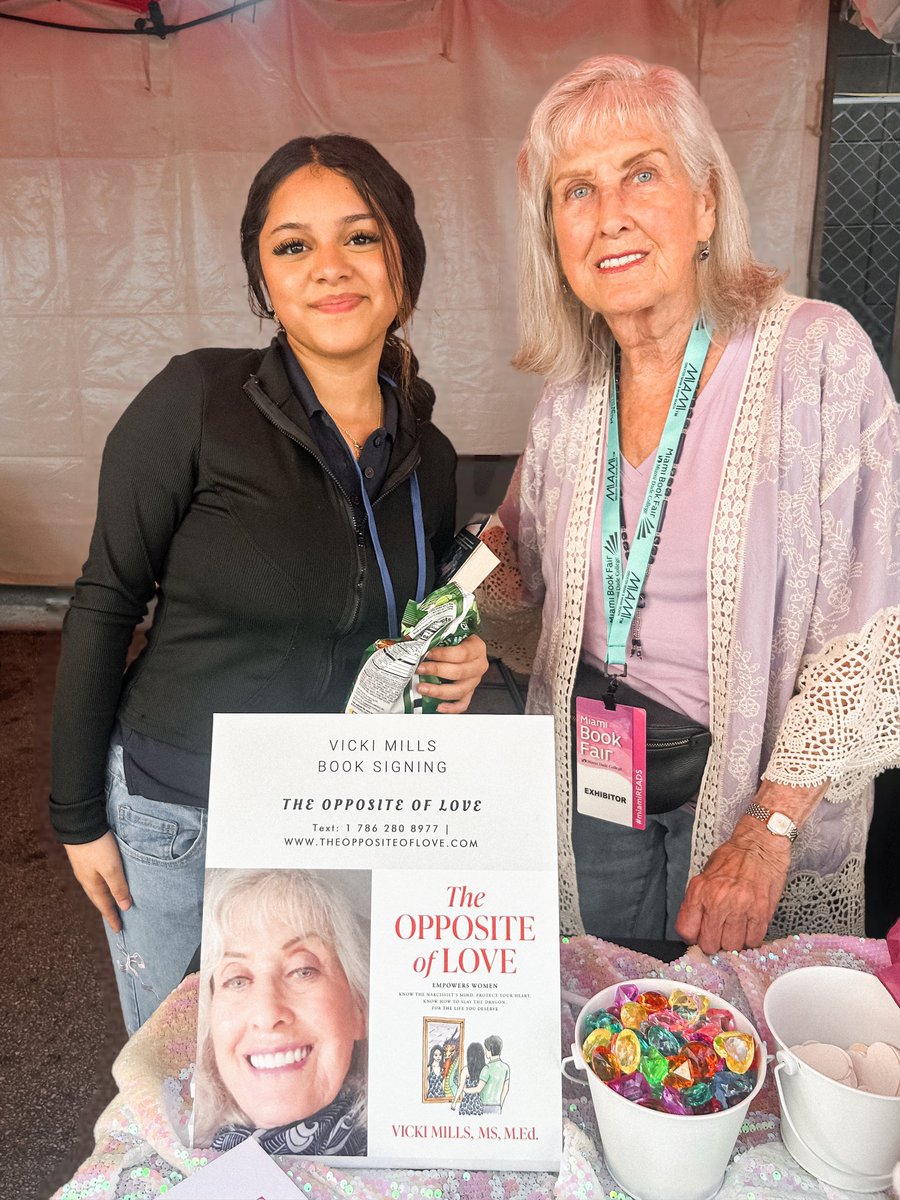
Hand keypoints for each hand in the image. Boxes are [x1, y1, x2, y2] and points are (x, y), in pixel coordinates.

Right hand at [64, 832, 132, 932]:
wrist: (80, 823)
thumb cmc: (97, 846)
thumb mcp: (111, 868)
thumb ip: (118, 887)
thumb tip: (125, 907)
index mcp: (92, 884)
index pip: (105, 906)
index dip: (113, 918)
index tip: (119, 930)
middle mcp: (87, 879)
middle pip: (99, 899)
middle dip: (108, 910)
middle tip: (116, 920)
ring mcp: (85, 868)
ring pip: (97, 888)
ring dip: (106, 897)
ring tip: (113, 903)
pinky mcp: (87, 857)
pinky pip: (96, 878)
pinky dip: (103, 885)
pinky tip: (107, 881)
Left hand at [417, 634, 488, 712]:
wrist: (465, 645)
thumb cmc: (456, 639)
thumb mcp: (449, 633)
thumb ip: (434, 635)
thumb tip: (409, 641)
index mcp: (476, 648)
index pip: (462, 653)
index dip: (443, 654)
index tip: (427, 653)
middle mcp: (478, 666)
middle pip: (459, 672)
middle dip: (436, 671)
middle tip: (419, 669)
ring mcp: (474, 681)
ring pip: (459, 690)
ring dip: (439, 690)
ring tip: (422, 688)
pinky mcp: (469, 692)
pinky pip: (462, 703)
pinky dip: (451, 707)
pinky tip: (438, 707)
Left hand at [675, 816, 790, 953]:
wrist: (760, 846)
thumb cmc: (733, 858)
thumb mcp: (704, 875)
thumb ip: (697, 901)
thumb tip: (693, 928)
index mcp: (700, 890)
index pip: (686, 930)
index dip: (693, 937)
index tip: (699, 935)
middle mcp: (718, 901)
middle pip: (710, 944)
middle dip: (713, 942)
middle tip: (719, 933)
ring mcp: (740, 908)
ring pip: (732, 946)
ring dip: (733, 941)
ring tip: (735, 928)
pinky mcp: (761, 913)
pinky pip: (753, 941)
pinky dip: (750, 938)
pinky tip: (748, 926)